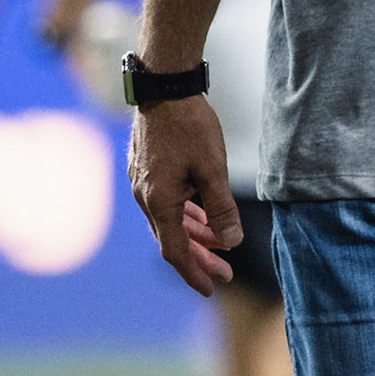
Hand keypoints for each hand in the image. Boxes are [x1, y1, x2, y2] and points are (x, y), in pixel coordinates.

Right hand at [128, 96, 244, 295]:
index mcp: (159, 201)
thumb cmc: (189, 125)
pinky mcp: (147, 171)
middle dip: (199, 258)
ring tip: (219, 246)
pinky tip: (201, 218)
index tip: (211, 288)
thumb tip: (231, 243)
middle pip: (172, 239)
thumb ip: (221, 209)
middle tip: (225, 275)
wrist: (164, 86)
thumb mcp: (212, 169)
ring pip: (170, 221)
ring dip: (194, 235)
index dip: (193, 273)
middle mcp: (145, 197)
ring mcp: (143, 183)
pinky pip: (167, 204)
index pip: (175, 251)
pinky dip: (185, 215)